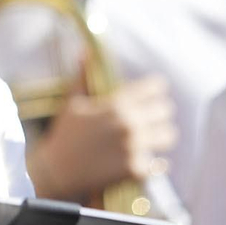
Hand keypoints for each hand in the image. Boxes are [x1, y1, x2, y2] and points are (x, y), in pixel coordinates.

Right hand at [28, 76, 176, 201]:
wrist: (56, 173)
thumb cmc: (64, 136)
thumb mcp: (72, 104)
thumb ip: (83, 77)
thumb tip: (86, 51)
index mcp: (115, 104)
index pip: (154, 88)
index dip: (157, 88)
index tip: (156, 91)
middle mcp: (128, 124)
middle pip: (166, 110)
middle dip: (161, 112)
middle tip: (155, 116)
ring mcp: (133, 147)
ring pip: (169, 135)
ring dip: (162, 135)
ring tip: (155, 137)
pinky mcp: (135, 169)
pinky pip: (159, 163)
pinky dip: (154, 162)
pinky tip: (147, 159)